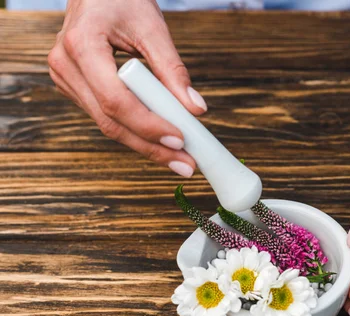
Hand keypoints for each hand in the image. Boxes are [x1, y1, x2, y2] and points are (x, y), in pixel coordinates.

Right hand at [48, 0, 206, 176]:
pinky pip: (107, 117)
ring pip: (108, 125)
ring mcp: (66, 79)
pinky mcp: (75, 88)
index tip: (181, 140)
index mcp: (81, 45)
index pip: (116, 100)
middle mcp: (65, 66)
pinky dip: (136, 131)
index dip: (149, 125)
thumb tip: (196, 110)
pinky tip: (161, 142)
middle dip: (152, 147)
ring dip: (146, 145)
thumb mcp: (153, 28)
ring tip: (180, 159)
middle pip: (111, 121)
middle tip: (186, 165)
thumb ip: (173, 70)